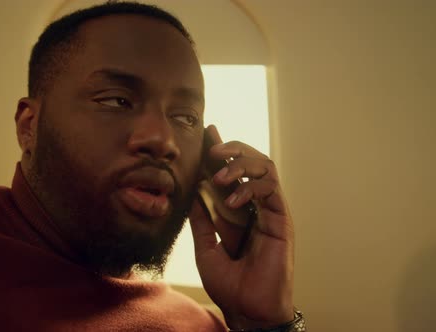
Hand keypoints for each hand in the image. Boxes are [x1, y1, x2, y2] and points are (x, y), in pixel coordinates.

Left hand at [188, 125, 293, 328]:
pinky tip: (233, 200)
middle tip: (214, 149)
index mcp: (239, 211)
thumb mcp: (205, 247)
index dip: (222, 151)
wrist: (247, 311)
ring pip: (266, 168)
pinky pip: (272, 189)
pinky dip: (251, 187)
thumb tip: (190, 193)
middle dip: (233, 149)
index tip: (208, 132)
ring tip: (221, 176)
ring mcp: (271, 211)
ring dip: (242, 164)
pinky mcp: (282, 220)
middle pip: (252, 162)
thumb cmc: (230, 285)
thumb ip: (201, 220)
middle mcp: (257, 207)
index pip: (232, 172)